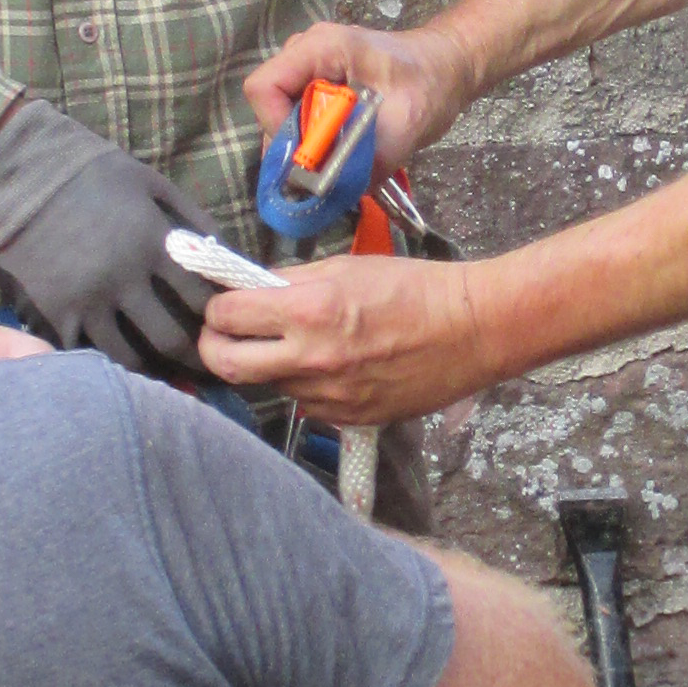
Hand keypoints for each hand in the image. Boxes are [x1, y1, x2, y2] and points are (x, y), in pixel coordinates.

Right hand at [0, 101, 209, 371]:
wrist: (16, 172)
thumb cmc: (88, 171)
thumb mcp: (149, 182)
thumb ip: (192, 217)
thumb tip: (227, 255)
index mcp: (153, 244)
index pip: (201, 298)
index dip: (219, 318)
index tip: (223, 328)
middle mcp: (123, 280)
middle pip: (171, 339)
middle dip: (195, 359)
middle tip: (205, 369)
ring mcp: (85, 302)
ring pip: (129, 358)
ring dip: (151, 370)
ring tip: (164, 377)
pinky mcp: (51, 315)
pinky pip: (85, 354)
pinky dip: (103, 363)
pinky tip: (117, 366)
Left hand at [197, 250, 495, 427]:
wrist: (472, 331)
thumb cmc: (414, 289)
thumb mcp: (345, 268)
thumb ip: (290, 282)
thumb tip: (246, 288)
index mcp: (309, 312)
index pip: (227, 316)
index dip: (216, 308)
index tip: (222, 304)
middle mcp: (312, 360)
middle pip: (227, 365)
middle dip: (215, 346)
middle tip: (222, 334)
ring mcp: (329, 396)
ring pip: (267, 385)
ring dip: (265, 365)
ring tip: (290, 344)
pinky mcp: (348, 419)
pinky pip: (305, 403)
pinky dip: (303, 384)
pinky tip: (328, 365)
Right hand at [243, 16, 474, 167]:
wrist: (447, 68)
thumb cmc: (429, 82)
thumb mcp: (406, 124)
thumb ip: (368, 161)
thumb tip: (332, 198)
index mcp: (320, 48)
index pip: (264, 88)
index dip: (276, 127)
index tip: (308, 156)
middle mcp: (305, 54)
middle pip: (271, 106)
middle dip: (295, 146)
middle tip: (327, 171)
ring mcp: (309, 69)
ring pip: (285, 117)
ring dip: (308, 147)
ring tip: (341, 162)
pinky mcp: (317, 86)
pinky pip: (301, 120)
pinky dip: (318, 143)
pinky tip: (344, 152)